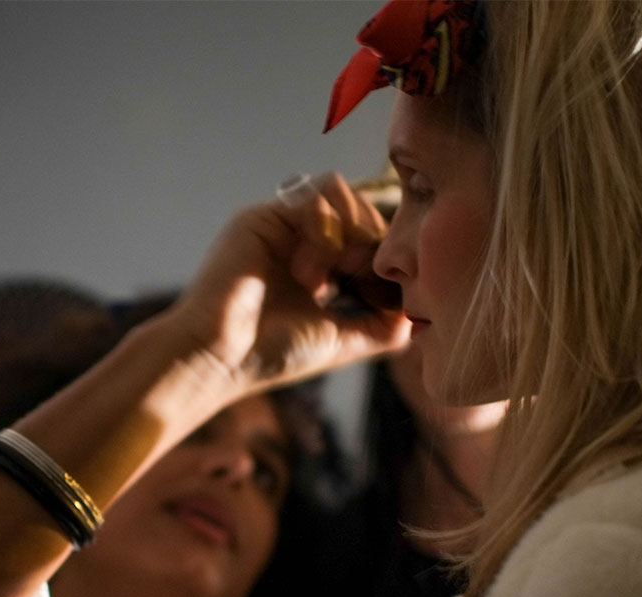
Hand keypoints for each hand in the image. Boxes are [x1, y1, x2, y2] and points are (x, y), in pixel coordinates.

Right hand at [171, 172, 410, 396]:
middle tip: (363, 280)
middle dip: (374, 244)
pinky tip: (311, 265)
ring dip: (352, 230)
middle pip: (363, 213)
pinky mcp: (266, 215)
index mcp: (321, 272)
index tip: (384, 291)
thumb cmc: (274, 354)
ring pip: (344, 194)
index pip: (371, 241)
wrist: (221, 357)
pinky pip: (318, 194)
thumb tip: (420, 311)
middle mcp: (303, 244)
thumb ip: (383, 325)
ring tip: (335, 273)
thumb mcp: (344, 340)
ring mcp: (284, 227)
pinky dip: (327, 224)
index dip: (385, 258)